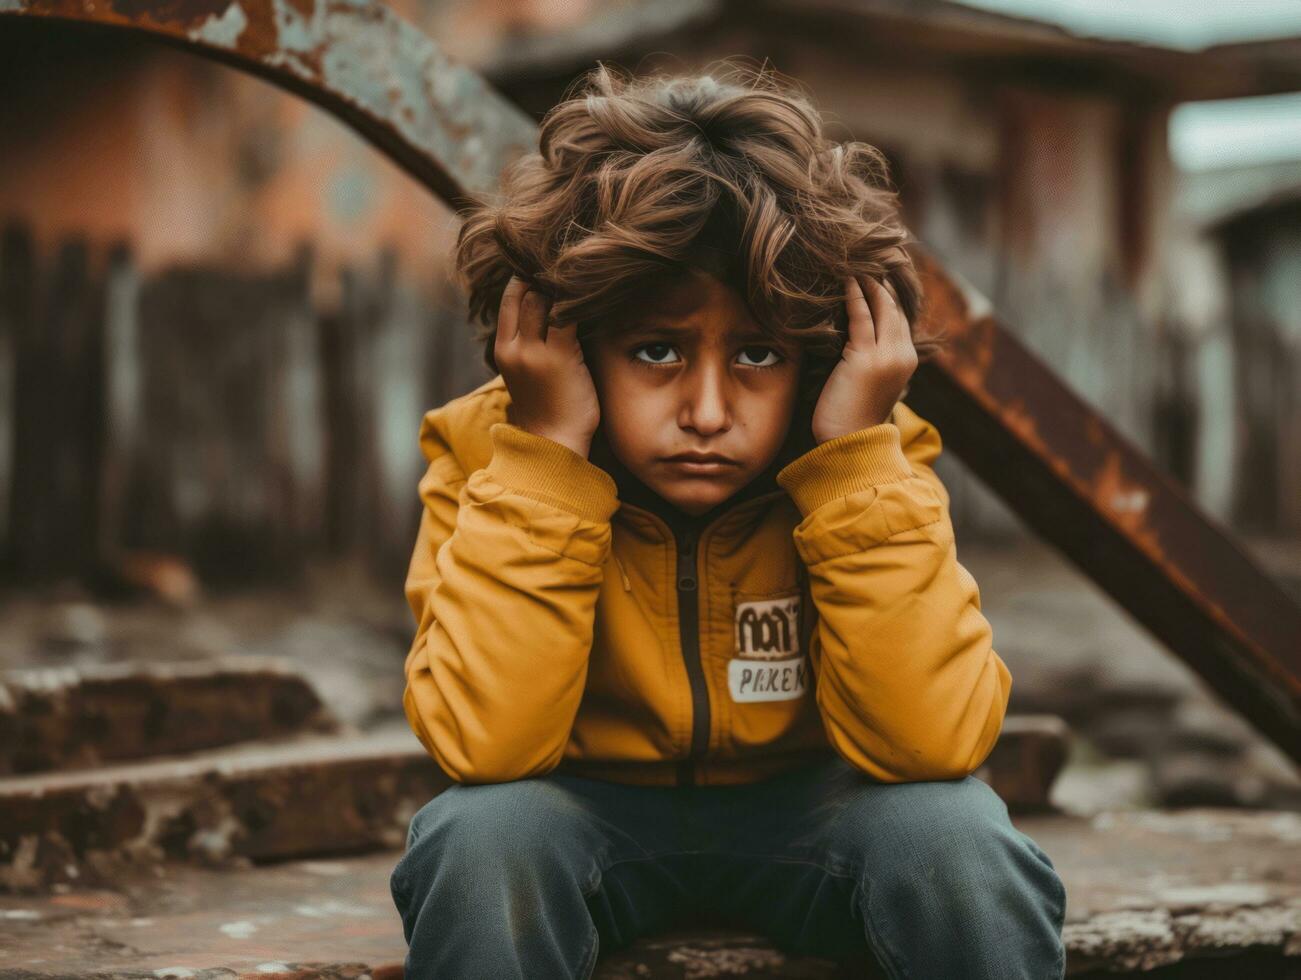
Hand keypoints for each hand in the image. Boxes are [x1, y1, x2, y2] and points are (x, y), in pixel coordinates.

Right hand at [494, 275, 600, 456]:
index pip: (511, 297)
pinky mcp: (559, 355)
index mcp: (503, 349)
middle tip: (575, 259)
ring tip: (589, 271)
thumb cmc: (549, 410)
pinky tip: (599, 292)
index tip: (551, 266)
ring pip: (544, 297)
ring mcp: (534, 350)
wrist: (554, 445)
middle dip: (547, 273)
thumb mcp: (527, 373)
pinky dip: (581, 300)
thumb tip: (553, 312)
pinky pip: (569, 313)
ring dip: (566, 283)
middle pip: (526, 291)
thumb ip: (532, 344)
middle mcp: (514, 346)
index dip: (529, 276)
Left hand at [810, 274, 917, 443]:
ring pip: (882, 306)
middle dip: (882, 281)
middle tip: (865, 257)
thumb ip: (870, 360)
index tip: (875, 272)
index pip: (900, 317)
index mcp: (906, 360)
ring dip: (870, 282)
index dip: (888, 294)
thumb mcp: (868, 384)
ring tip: (855, 262)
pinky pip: (862, 316)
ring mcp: (887, 355)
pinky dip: (855, 295)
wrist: (850, 445)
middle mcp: (902, 354)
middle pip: (895, 307)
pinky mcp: (865, 357)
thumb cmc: (851, 419)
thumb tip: (855, 341)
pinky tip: (846, 281)